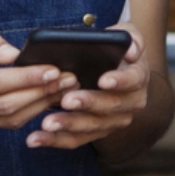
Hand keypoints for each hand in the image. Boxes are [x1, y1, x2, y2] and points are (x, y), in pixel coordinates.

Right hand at [0, 25, 73, 129]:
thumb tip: (14, 54)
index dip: (26, 78)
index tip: (53, 69)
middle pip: (5, 105)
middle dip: (40, 93)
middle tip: (69, 79)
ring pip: (8, 119)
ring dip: (40, 105)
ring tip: (64, 88)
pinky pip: (4, 122)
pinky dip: (29, 112)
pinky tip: (47, 98)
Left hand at [19, 24, 152, 150]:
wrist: (116, 72)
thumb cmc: (116, 50)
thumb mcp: (126, 35)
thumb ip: (132, 38)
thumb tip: (131, 51)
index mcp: (137, 78)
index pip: (132, 79)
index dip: (119, 80)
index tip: (103, 79)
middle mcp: (131, 103)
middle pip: (110, 106)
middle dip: (88, 103)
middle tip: (66, 100)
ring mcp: (114, 121)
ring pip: (92, 126)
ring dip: (69, 125)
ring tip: (47, 123)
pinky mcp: (96, 132)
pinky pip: (76, 139)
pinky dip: (56, 140)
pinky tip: (36, 138)